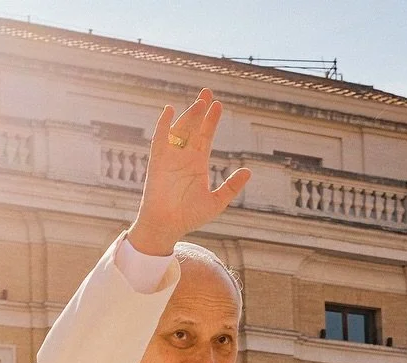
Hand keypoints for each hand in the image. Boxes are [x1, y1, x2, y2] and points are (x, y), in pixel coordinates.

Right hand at [127, 88, 250, 255]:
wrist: (167, 226)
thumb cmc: (189, 217)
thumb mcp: (216, 201)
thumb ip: (231, 186)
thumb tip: (248, 171)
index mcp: (197, 164)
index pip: (206, 136)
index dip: (212, 120)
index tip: (219, 105)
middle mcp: (184, 157)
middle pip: (193, 127)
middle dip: (200, 110)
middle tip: (208, 92)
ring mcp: (170, 157)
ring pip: (180, 130)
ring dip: (189, 115)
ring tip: (200, 102)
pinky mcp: (157, 162)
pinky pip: (160, 138)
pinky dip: (164, 124)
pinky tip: (170, 109)